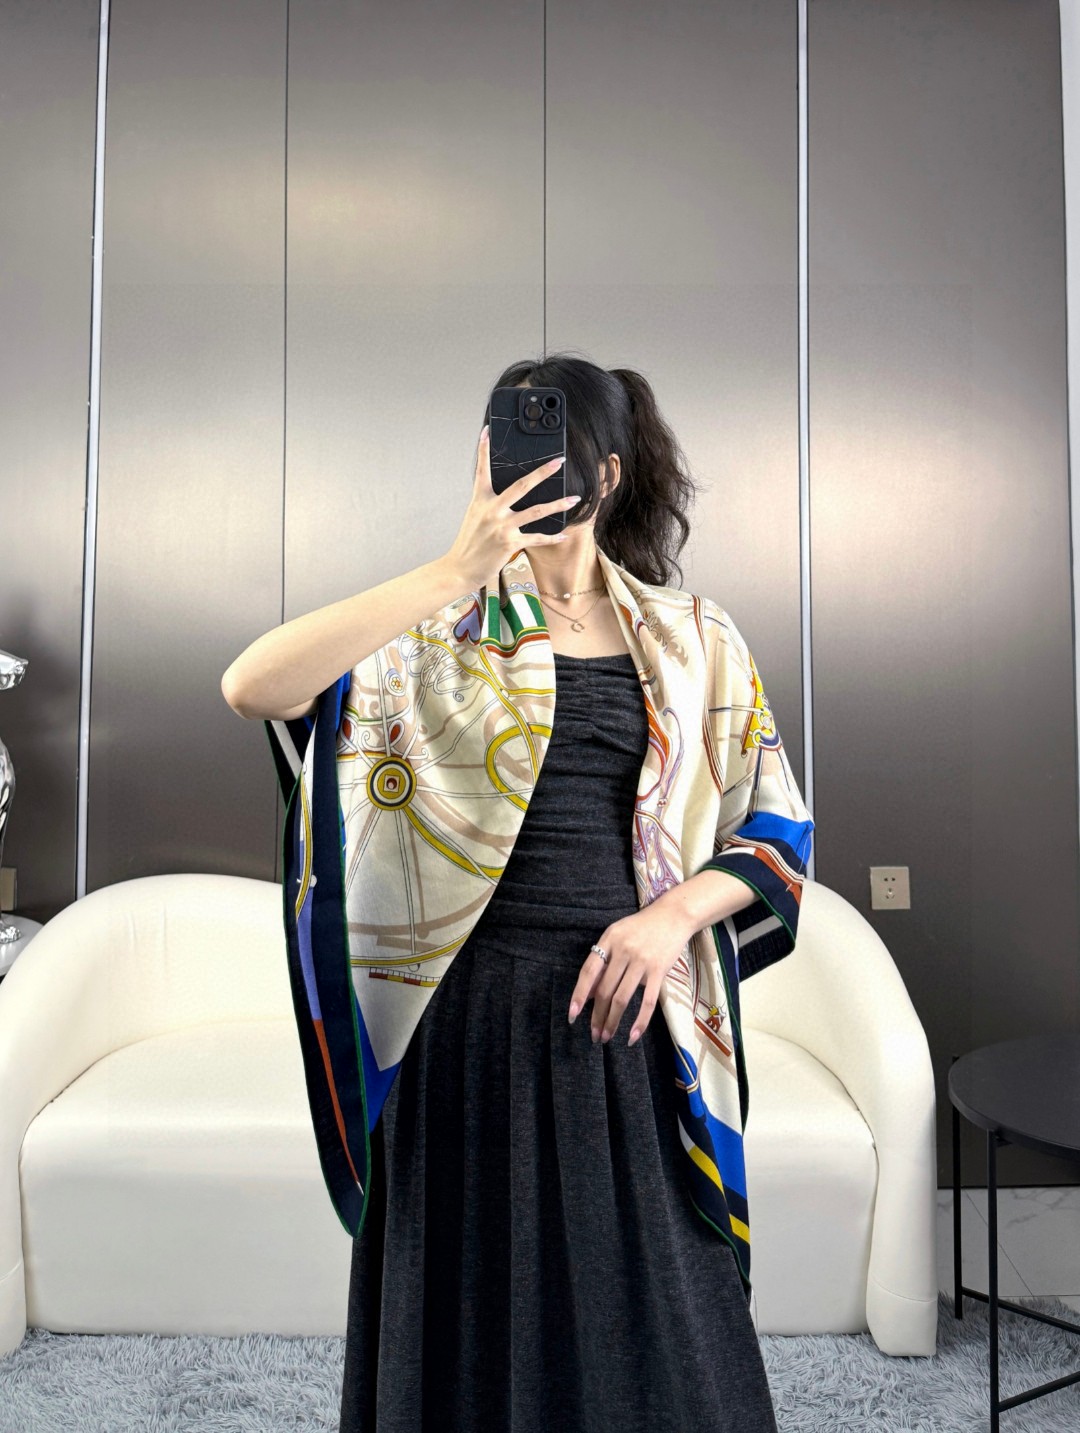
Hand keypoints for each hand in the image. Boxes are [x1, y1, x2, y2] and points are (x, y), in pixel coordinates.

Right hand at [443, 425, 579, 591]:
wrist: (460, 568)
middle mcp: (492, 510)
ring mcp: (502, 526)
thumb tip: (506, 496)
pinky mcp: (510, 543)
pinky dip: (551, 537)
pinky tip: (563, 535)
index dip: (483, 449)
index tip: (487, 431)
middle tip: (558, 462)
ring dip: (558, 504)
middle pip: (522, 485)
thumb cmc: (469, 543)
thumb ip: (489, 504)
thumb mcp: (475, 517)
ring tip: (573, 499)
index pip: (481, 470)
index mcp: (480, 500)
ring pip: (536, 511)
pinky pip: (536, 538)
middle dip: (542, 472)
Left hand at [567, 901, 692, 1047]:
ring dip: (612, 1022)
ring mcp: (641, 961)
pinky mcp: (659, 970)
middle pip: (605, 990)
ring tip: (606, 1037)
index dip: (579, 994)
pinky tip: (632, 1036)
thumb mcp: (616, 936)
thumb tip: (590, 993)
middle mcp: (623, 951)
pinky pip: (647, 1001)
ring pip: (621, 998)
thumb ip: (603, 961)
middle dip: (597, 1016)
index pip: (588, 971)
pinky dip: (639, 1022)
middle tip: (594, 1035)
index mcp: (609, 940)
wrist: (674, 915)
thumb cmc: (642, 926)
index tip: (573, 1014)